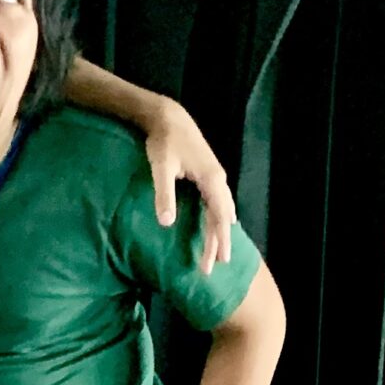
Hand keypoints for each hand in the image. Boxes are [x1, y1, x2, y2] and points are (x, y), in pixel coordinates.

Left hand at [145, 99, 235, 276]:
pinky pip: (219, 201)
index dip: (218, 241)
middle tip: (214, 267)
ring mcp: (215, 175)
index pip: (219, 218)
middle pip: (223, 217)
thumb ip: (164, 195)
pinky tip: (220, 223)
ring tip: (219, 252)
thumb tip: (167, 223)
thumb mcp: (161, 168)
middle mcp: (218, 179)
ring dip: (220, 231)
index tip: (215, 262)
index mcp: (211, 180)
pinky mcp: (209, 173)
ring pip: (223, 209)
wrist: (169, 117)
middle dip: (220, 242)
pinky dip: (219, 216)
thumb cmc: (163, 142)